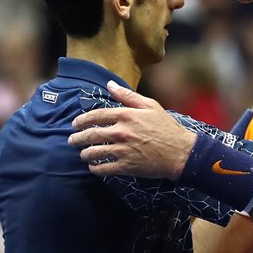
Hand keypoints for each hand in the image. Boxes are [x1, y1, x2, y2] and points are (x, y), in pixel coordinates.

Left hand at [68, 82, 196, 179]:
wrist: (181, 152)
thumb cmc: (167, 128)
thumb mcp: (150, 106)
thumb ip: (128, 95)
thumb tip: (110, 84)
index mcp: (126, 115)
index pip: (96, 116)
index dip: (82, 120)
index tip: (75, 124)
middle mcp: (121, 132)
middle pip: (90, 135)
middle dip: (77, 138)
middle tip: (72, 141)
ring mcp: (123, 150)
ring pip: (94, 153)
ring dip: (85, 154)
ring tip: (82, 154)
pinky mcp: (127, 167)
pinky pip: (104, 169)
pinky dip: (95, 169)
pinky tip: (93, 167)